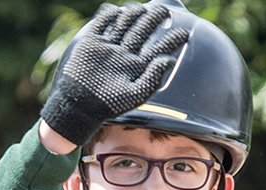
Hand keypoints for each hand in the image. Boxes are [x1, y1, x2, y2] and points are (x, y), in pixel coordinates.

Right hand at [40, 2, 188, 145]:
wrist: (80, 105)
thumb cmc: (110, 103)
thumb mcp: (136, 93)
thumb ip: (153, 76)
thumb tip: (170, 60)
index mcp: (136, 66)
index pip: (157, 49)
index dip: (171, 40)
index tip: (185, 33)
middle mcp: (124, 54)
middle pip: (142, 31)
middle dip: (153, 19)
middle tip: (164, 10)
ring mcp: (108, 47)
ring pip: (124, 24)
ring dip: (134, 14)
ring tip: (143, 8)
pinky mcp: (92, 43)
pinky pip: (102, 23)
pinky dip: (109, 15)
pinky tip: (117, 10)